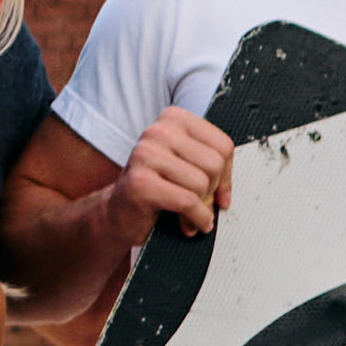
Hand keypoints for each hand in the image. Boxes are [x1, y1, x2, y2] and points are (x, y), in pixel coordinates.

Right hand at [119, 108, 238, 242]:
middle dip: (211, 191)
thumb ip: (211, 167)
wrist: (119, 213)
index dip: (226, 175)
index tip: (216, 191)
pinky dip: (196, 219)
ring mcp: (146, 155)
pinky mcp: (140, 182)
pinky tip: (188, 225)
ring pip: (201, 184)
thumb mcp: (186, 167)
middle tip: (198, 203)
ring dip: (201, 208)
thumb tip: (226, 195)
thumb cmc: (157, 189)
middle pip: (214, 164)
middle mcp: (157, 131)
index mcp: (173, 119)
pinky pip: (188, 202)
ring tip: (188, 214)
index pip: (222, 145)